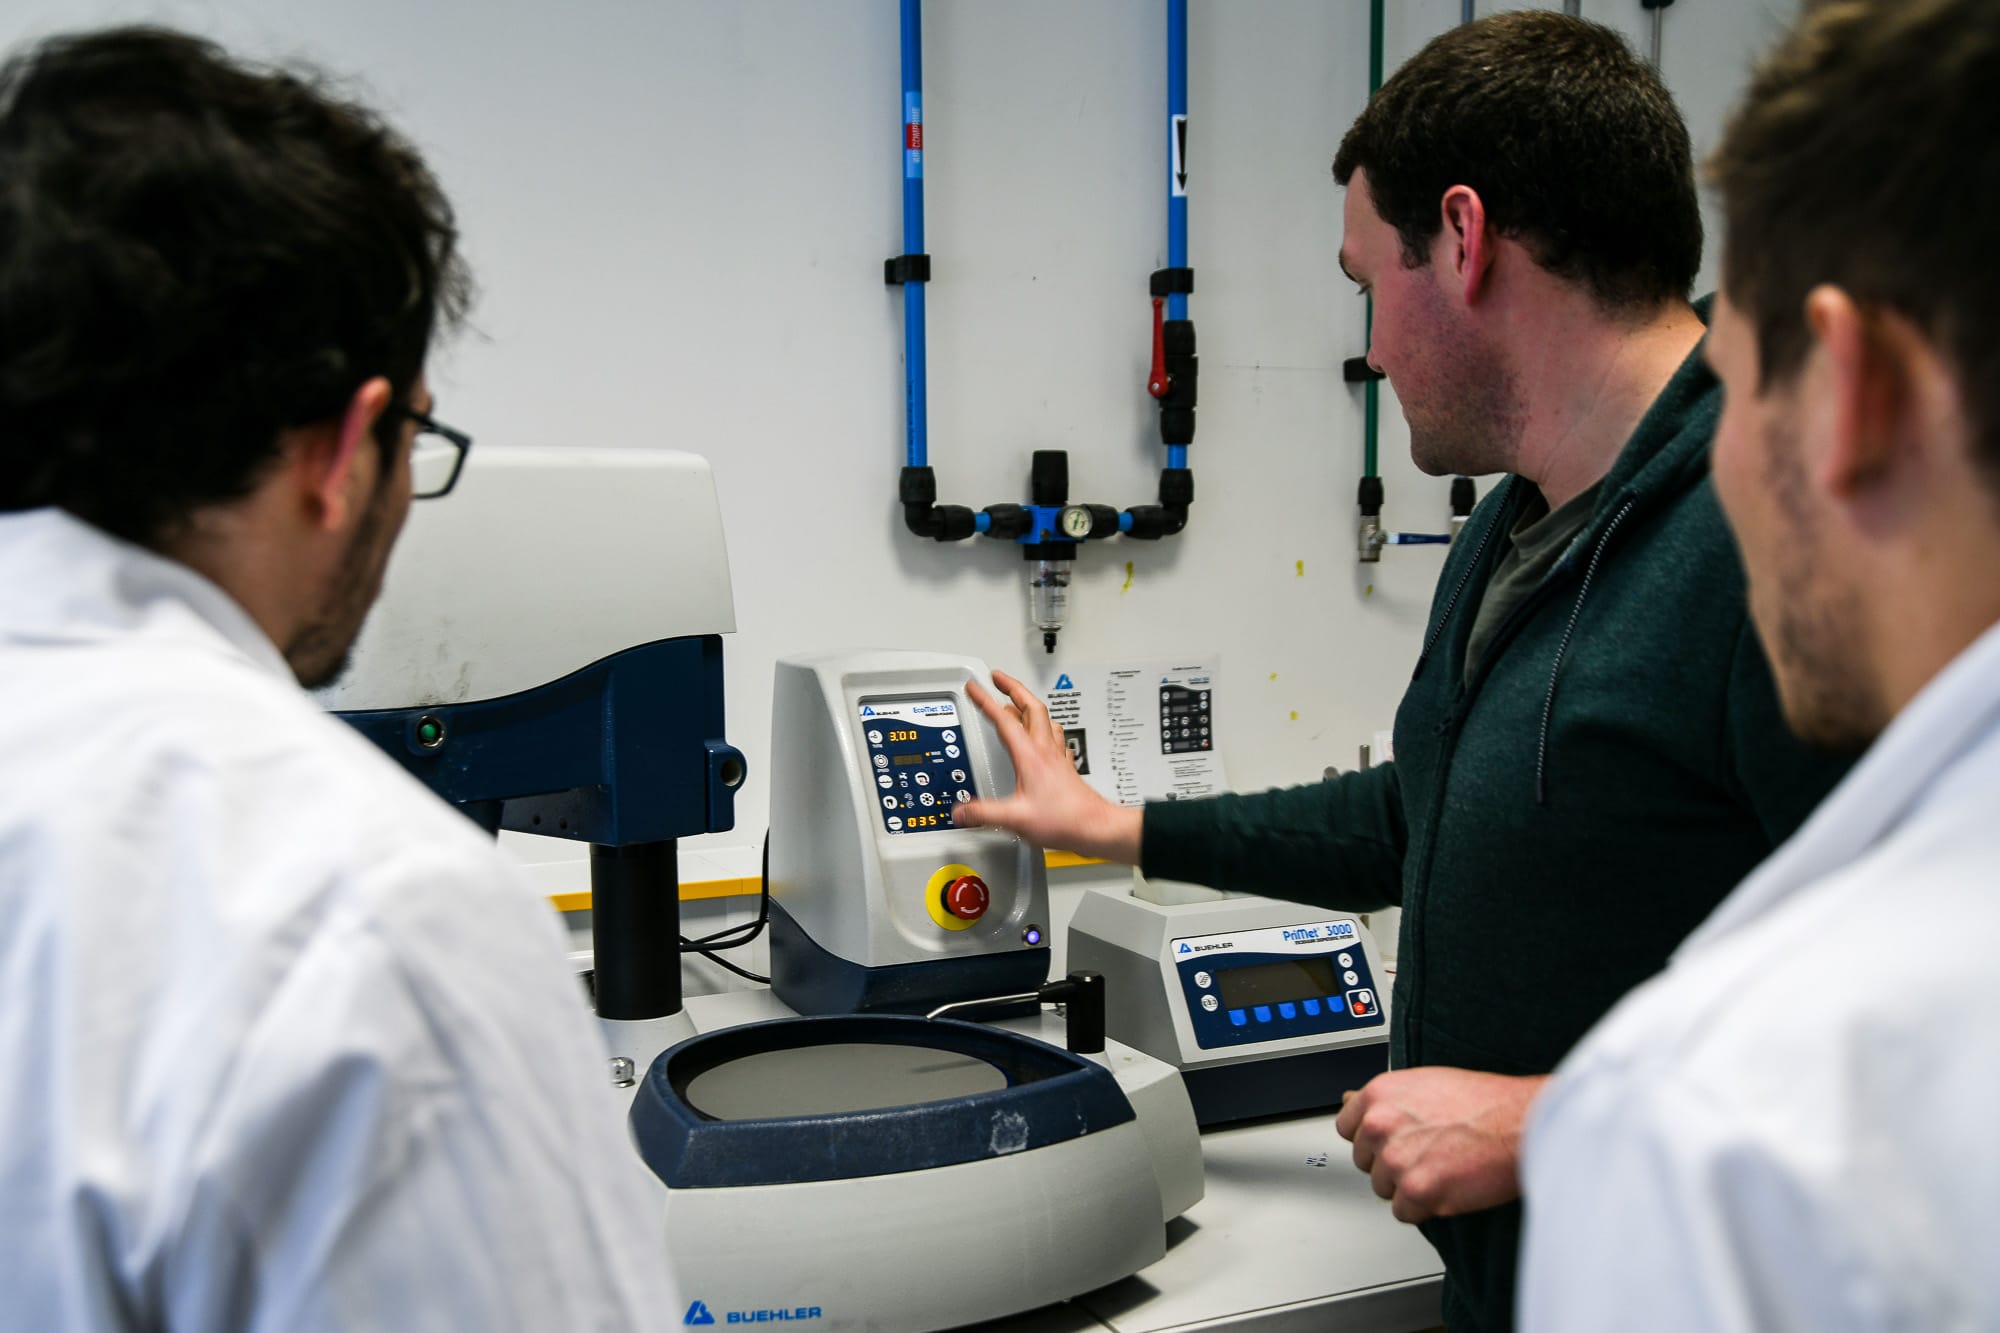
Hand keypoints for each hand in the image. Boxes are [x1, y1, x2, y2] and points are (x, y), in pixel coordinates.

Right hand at [951, 669, 1142, 863]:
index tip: (974, 687)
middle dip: (1013, 688)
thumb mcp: (1015, 818)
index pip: (1004, 720)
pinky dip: (1044, 728)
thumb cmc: (1064, 819)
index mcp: (1030, 755)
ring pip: (1044, 719)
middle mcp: (1045, 751)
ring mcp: (1057, 757)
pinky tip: (1044, 736)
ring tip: (1017, 702)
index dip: (986, 700)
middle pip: (1030, 707)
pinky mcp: (1065, 767)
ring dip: (1029, 705)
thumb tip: (962, 810)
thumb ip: (985, 812)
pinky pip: (1054, 738)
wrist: (1094, 826)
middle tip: (998, 678)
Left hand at [1333, 1068, 1547, 1223]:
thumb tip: (1350, 1100)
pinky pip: (1404, 1213)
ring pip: (1384, 1189)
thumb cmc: (1486, 1102)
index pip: (1347, 1127)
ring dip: (1409, 1187)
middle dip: (1391, 1164)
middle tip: (1427, 1156)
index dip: (1372, 1139)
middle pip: (1365, 1161)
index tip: (1388, 1143)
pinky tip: (1447, 1188)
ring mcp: (1396, 1158)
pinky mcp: (1417, 1190)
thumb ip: (1388, 1099)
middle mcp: (1380, 1124)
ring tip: (1442, 1169)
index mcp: (1380, 1094)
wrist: (1520, 1122)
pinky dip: (1424, 1209)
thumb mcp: (1426, 1082)